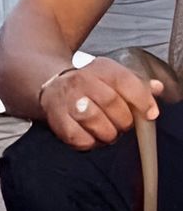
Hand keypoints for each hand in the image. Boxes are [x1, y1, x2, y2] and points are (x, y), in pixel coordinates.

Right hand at [40, 57, 162, 149]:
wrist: (53, 88)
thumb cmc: (90, 86)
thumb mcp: (113, 77)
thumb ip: (137, 84)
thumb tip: (157, 88)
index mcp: (100, 68)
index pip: (125, 81)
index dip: (141, 99)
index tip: (150, 114)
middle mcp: (80, 80)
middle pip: (111, 102)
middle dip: (124, 120)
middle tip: (124, 126)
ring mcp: (65, 99)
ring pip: (94, 120)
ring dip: (108, 133)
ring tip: (109, 133)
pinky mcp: (55, 119)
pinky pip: (78, 137)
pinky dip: (90, 142)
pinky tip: (93, 138)